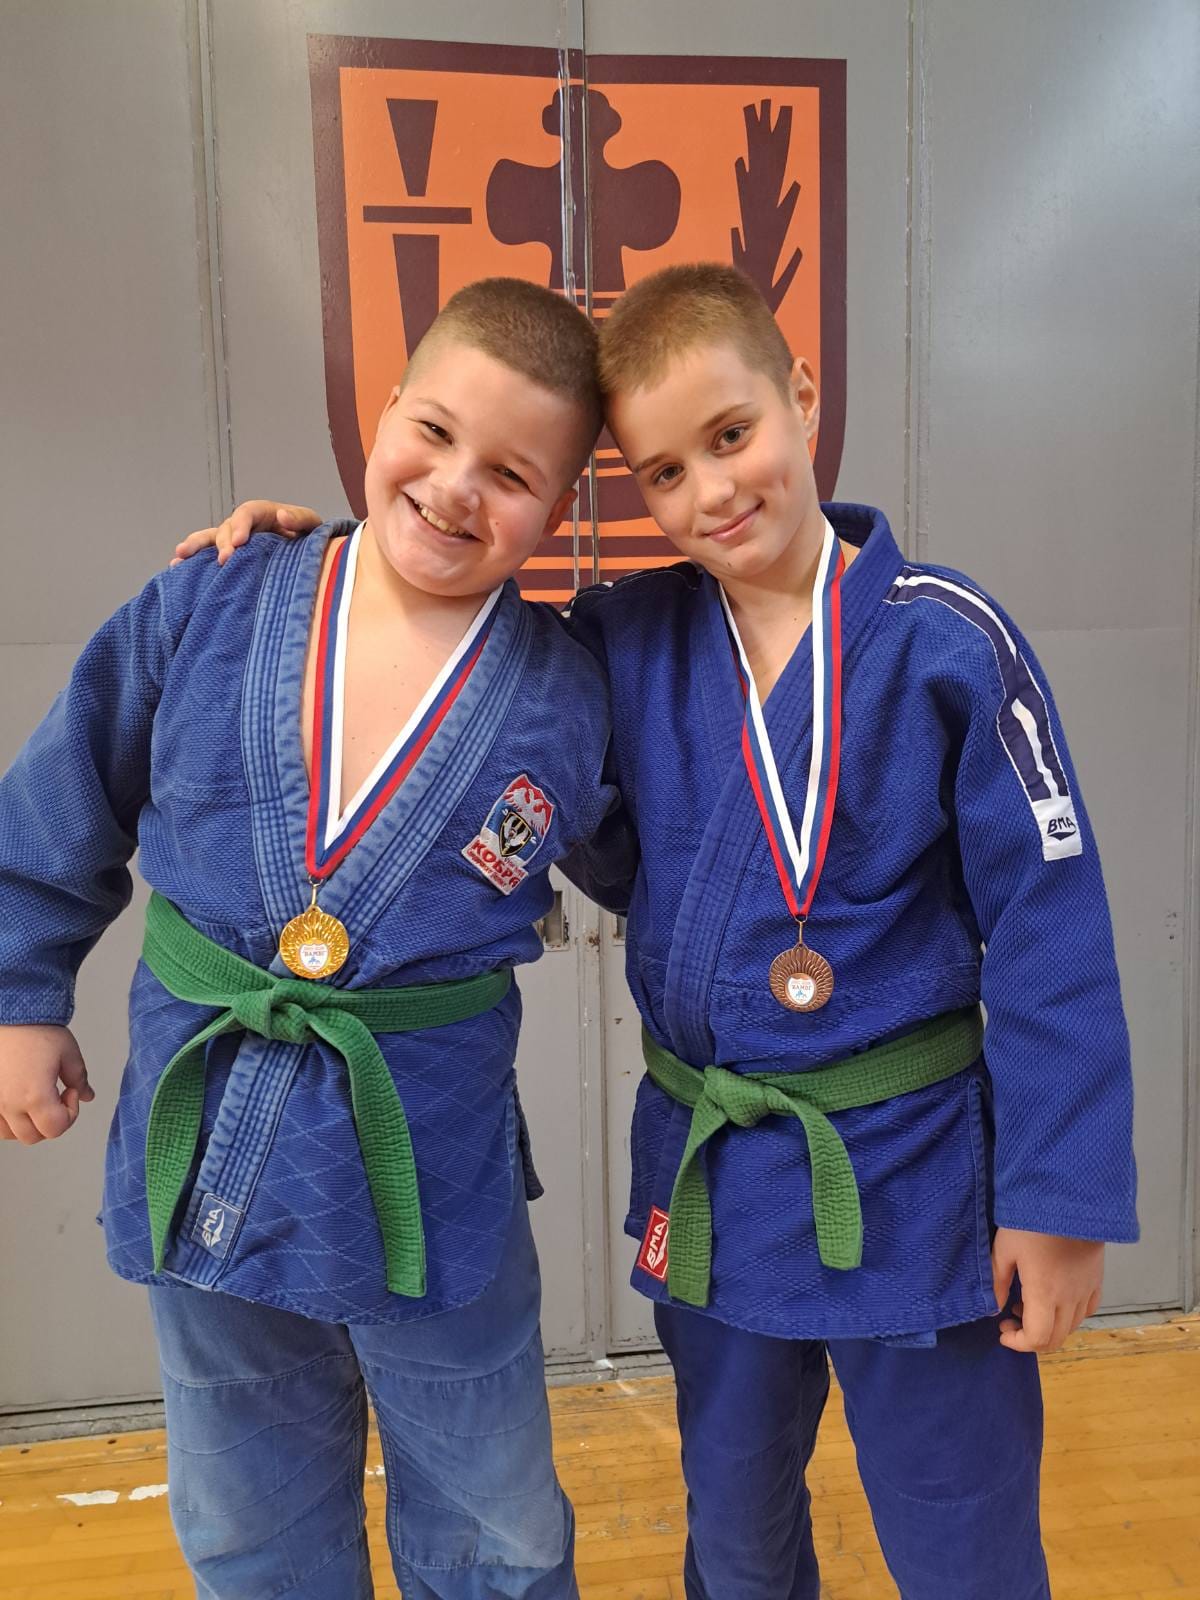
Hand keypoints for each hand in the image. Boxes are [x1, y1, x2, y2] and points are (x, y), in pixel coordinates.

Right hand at [0, 1025, 94, 1143]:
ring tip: (37, 1102)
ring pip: (12, 1134)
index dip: (70, 1113)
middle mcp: (9, 1105)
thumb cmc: (35, 1030)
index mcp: (34, 1096)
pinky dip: (8, 1121)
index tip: (71, 1092)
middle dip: (51, 1122)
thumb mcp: (68, 1053)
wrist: (10, 1015)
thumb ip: (79, 1078)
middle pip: (34, 1136)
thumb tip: (87, 1095)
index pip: (56, 1128)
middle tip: (57, 1099)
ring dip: (28, 1125)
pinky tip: (18, 1103)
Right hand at [171, 500, 321, 566]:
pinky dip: (191, 561)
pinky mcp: (229, 557)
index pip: (246, 514)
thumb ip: (300, 519)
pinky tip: (176, 568)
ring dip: (195, 546)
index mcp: (262, 513)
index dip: (240, 526)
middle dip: (223, 544)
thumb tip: (282, 516)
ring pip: (210, 539)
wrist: (306, 553)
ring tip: (180, 555)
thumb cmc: (308, 536)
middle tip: (224, 561)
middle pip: (226, 528)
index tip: (239, 543)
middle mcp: (243, 525)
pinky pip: (207, 556)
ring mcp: (232, 540)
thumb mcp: (311, 524)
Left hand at [991, 1226, 1103, 1353]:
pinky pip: (1087, 1309)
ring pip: (1072, 1326)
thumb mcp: (1004, 1249)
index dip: (1018, 1343)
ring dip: (1049, 1327)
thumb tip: (995, 1309)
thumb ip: (998, 1282)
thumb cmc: (1031, 1222)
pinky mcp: (1096, 1279)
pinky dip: (1070, 1315)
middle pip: (1056, 1338)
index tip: (1002, 1330)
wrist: (1069, 1199)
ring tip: (1028, 1306)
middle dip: (1031, 1339)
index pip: (1037, 1338)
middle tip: (1011, 1320)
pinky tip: (1056, 1300)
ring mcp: (1086, 1290)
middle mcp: (1069, 1299)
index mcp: (1044, 1294)